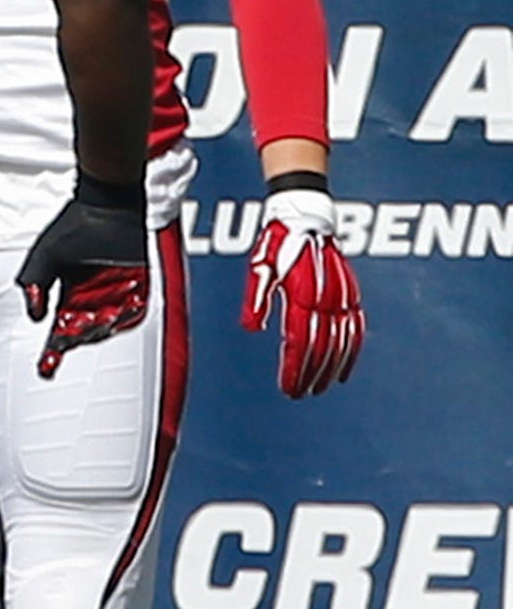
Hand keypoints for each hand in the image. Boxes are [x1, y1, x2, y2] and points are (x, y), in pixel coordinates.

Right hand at [16, 175, 148, 377]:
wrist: (108, 203)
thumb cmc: (75, 225)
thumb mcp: (43, 257)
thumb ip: (32, 284)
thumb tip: (36, 317)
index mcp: (69, 297)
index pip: (59, 333)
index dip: (52, 352)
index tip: (45, 368)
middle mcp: (92, 299)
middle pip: (84, 332)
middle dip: (76, 336)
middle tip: (70, 331)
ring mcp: (116, 293)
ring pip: (108, 325)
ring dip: (101, 326)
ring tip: (95, 318)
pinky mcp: (139, 285)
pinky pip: (135, 311)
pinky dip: (126, 315)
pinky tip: (119, 309)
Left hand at [243, 186, 363, 396]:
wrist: (306, 214)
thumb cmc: (277, 242)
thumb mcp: (259, 267)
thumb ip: (256, 298)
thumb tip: (251, 328)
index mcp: (304, 292)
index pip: (301, 341)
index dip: (296, 368)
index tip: (289, 388)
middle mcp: (328, 297)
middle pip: (323, 346)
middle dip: (311, 374)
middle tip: (300, 393)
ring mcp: (344, 295)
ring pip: (342, 341)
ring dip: (331, 368)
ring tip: (320, 387)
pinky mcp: (352, 293)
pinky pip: (356, 328)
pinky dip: (351, 351)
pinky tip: (344, 369)